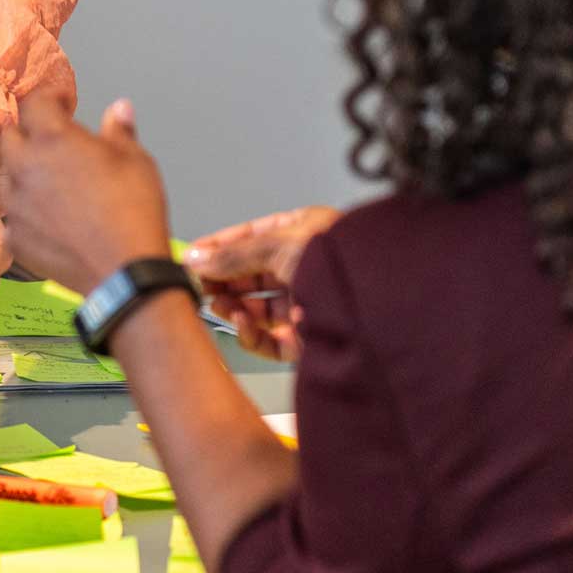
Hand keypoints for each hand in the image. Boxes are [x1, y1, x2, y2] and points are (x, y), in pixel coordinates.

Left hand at [0, 93, 171, 296]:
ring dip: (25, 172)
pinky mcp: (14, 236)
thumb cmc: (133, 213)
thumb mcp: (136, 161)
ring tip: (53, 182)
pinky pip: (13, 214)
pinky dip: (27, 210)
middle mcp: (25, 166)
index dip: (50, 99)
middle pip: (11, 136)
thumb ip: (119, 130)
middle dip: (30, 133)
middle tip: (54, 142)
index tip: (62, 104)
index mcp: (53, 138)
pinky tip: (51, 217)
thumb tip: (119, 110)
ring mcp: (16, 204)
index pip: (34, 102)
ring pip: (8, 176)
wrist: (124, 272)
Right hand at [182, 206, 338, 361]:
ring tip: (216, 302)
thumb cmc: (343, 262)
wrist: (379, 305)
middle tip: (197, 283)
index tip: (192, 256)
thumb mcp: (278, 245)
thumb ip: (233, 255)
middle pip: (251, 274)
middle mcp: (304, 267)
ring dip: (232, 305)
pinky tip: (241, 321)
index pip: (251, 237)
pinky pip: (269, 338)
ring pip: (257, 307)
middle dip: (223, 278)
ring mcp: (306, 303)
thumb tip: (197, 257)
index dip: (220, 246)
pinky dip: (250, 332)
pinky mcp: (307, 339)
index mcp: (304, 233)